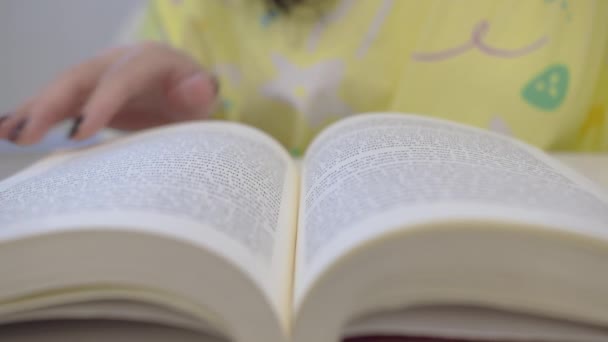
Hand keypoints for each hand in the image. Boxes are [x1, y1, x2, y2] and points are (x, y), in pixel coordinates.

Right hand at [0, 42, 217, 144]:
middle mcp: (118, 61)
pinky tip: (7, 129)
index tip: (79, 133)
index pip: (121, 79)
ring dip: (32, 109)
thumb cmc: (194, 97)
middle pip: (80, 78)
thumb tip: (199, 86)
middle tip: (26, 135)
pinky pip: (58, 99)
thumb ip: (201, 93)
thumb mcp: (204, 98)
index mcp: (149, 60)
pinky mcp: (87, 90)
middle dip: (50, 105)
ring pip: (61, 87)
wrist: (184, 91)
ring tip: (5, 133)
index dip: (100, 104)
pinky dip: (32, 112)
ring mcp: (99, 74)